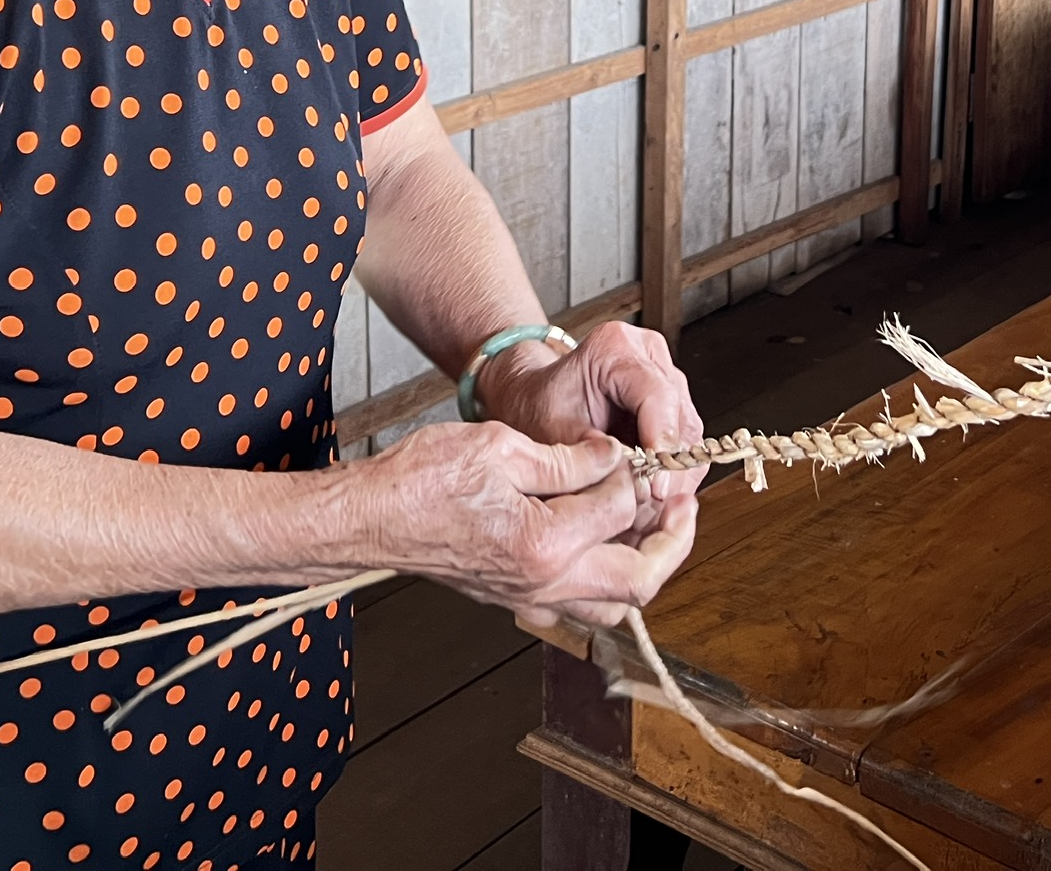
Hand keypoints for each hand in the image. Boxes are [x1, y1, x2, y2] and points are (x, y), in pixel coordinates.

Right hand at [350, 420, 695, 626]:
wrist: (368, 518)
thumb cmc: (421, 479)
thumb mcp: (501, 446)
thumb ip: (568, 458)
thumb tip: (615, 457)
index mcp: (543, 544)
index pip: (621, 509)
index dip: (633, 470)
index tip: (628, 447)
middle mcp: (543, 584)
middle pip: (640, 582)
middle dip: (672, 542)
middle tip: (681, 505)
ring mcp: (529, 599)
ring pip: (613, 604)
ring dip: (643, 566)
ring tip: (651, 523)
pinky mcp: (516, 599)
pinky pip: (579, 603)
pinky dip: (604, 577)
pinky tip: (601, 539)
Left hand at [476, 322, 708, 528]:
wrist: (532, 397)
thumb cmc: (537, 405)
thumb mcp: (551, 430)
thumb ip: (588, 455)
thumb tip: (633, 483)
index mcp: (616, 347)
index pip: (657, 395)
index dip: (662, 444)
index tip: (656, 486)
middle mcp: (648, 355)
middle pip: (680, 417)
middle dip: (668, 468)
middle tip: (652, 508)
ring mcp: (664, 376)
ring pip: (688, 435)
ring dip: (673, 475)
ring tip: (650, 508)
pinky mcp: (671, 402)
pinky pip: (684, 443)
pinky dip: (671, 473)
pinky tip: (652, 497)